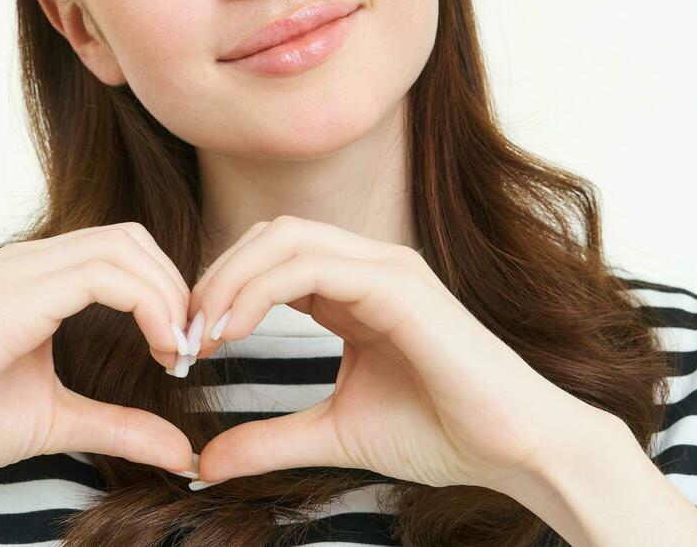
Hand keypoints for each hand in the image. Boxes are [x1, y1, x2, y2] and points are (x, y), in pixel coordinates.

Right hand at [0, 223, 202, 485]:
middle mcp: (26, 262)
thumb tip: (185, 452)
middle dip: (177, 287)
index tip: (183, 351)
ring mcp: (17, 273)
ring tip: (176, 351)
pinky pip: (99, 277)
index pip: (123, 251)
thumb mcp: (60, 421)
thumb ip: (121, 426)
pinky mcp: (11, 299)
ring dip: (167, 295)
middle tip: (189, 348)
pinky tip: (158, 349)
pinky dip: (147, 305)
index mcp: (35, 279)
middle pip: (131, 238)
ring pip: (122, 247)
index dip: (168, 291)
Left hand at [182, 215, 610, 492]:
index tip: (188, 347)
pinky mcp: (401, 285)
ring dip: (230, 279)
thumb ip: (269, 440)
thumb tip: (204, 461)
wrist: (514, 450)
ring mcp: (388, 268)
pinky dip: (260, 288)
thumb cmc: (442, 434)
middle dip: (216, 276)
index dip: (221, 292)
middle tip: (183, 335)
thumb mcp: (333, 435)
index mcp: (356, 290)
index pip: (272, 258)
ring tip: (202, 333)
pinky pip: (314, 263)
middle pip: (271, 235)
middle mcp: (371, 266)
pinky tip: (233, 330)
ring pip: (285, 237)